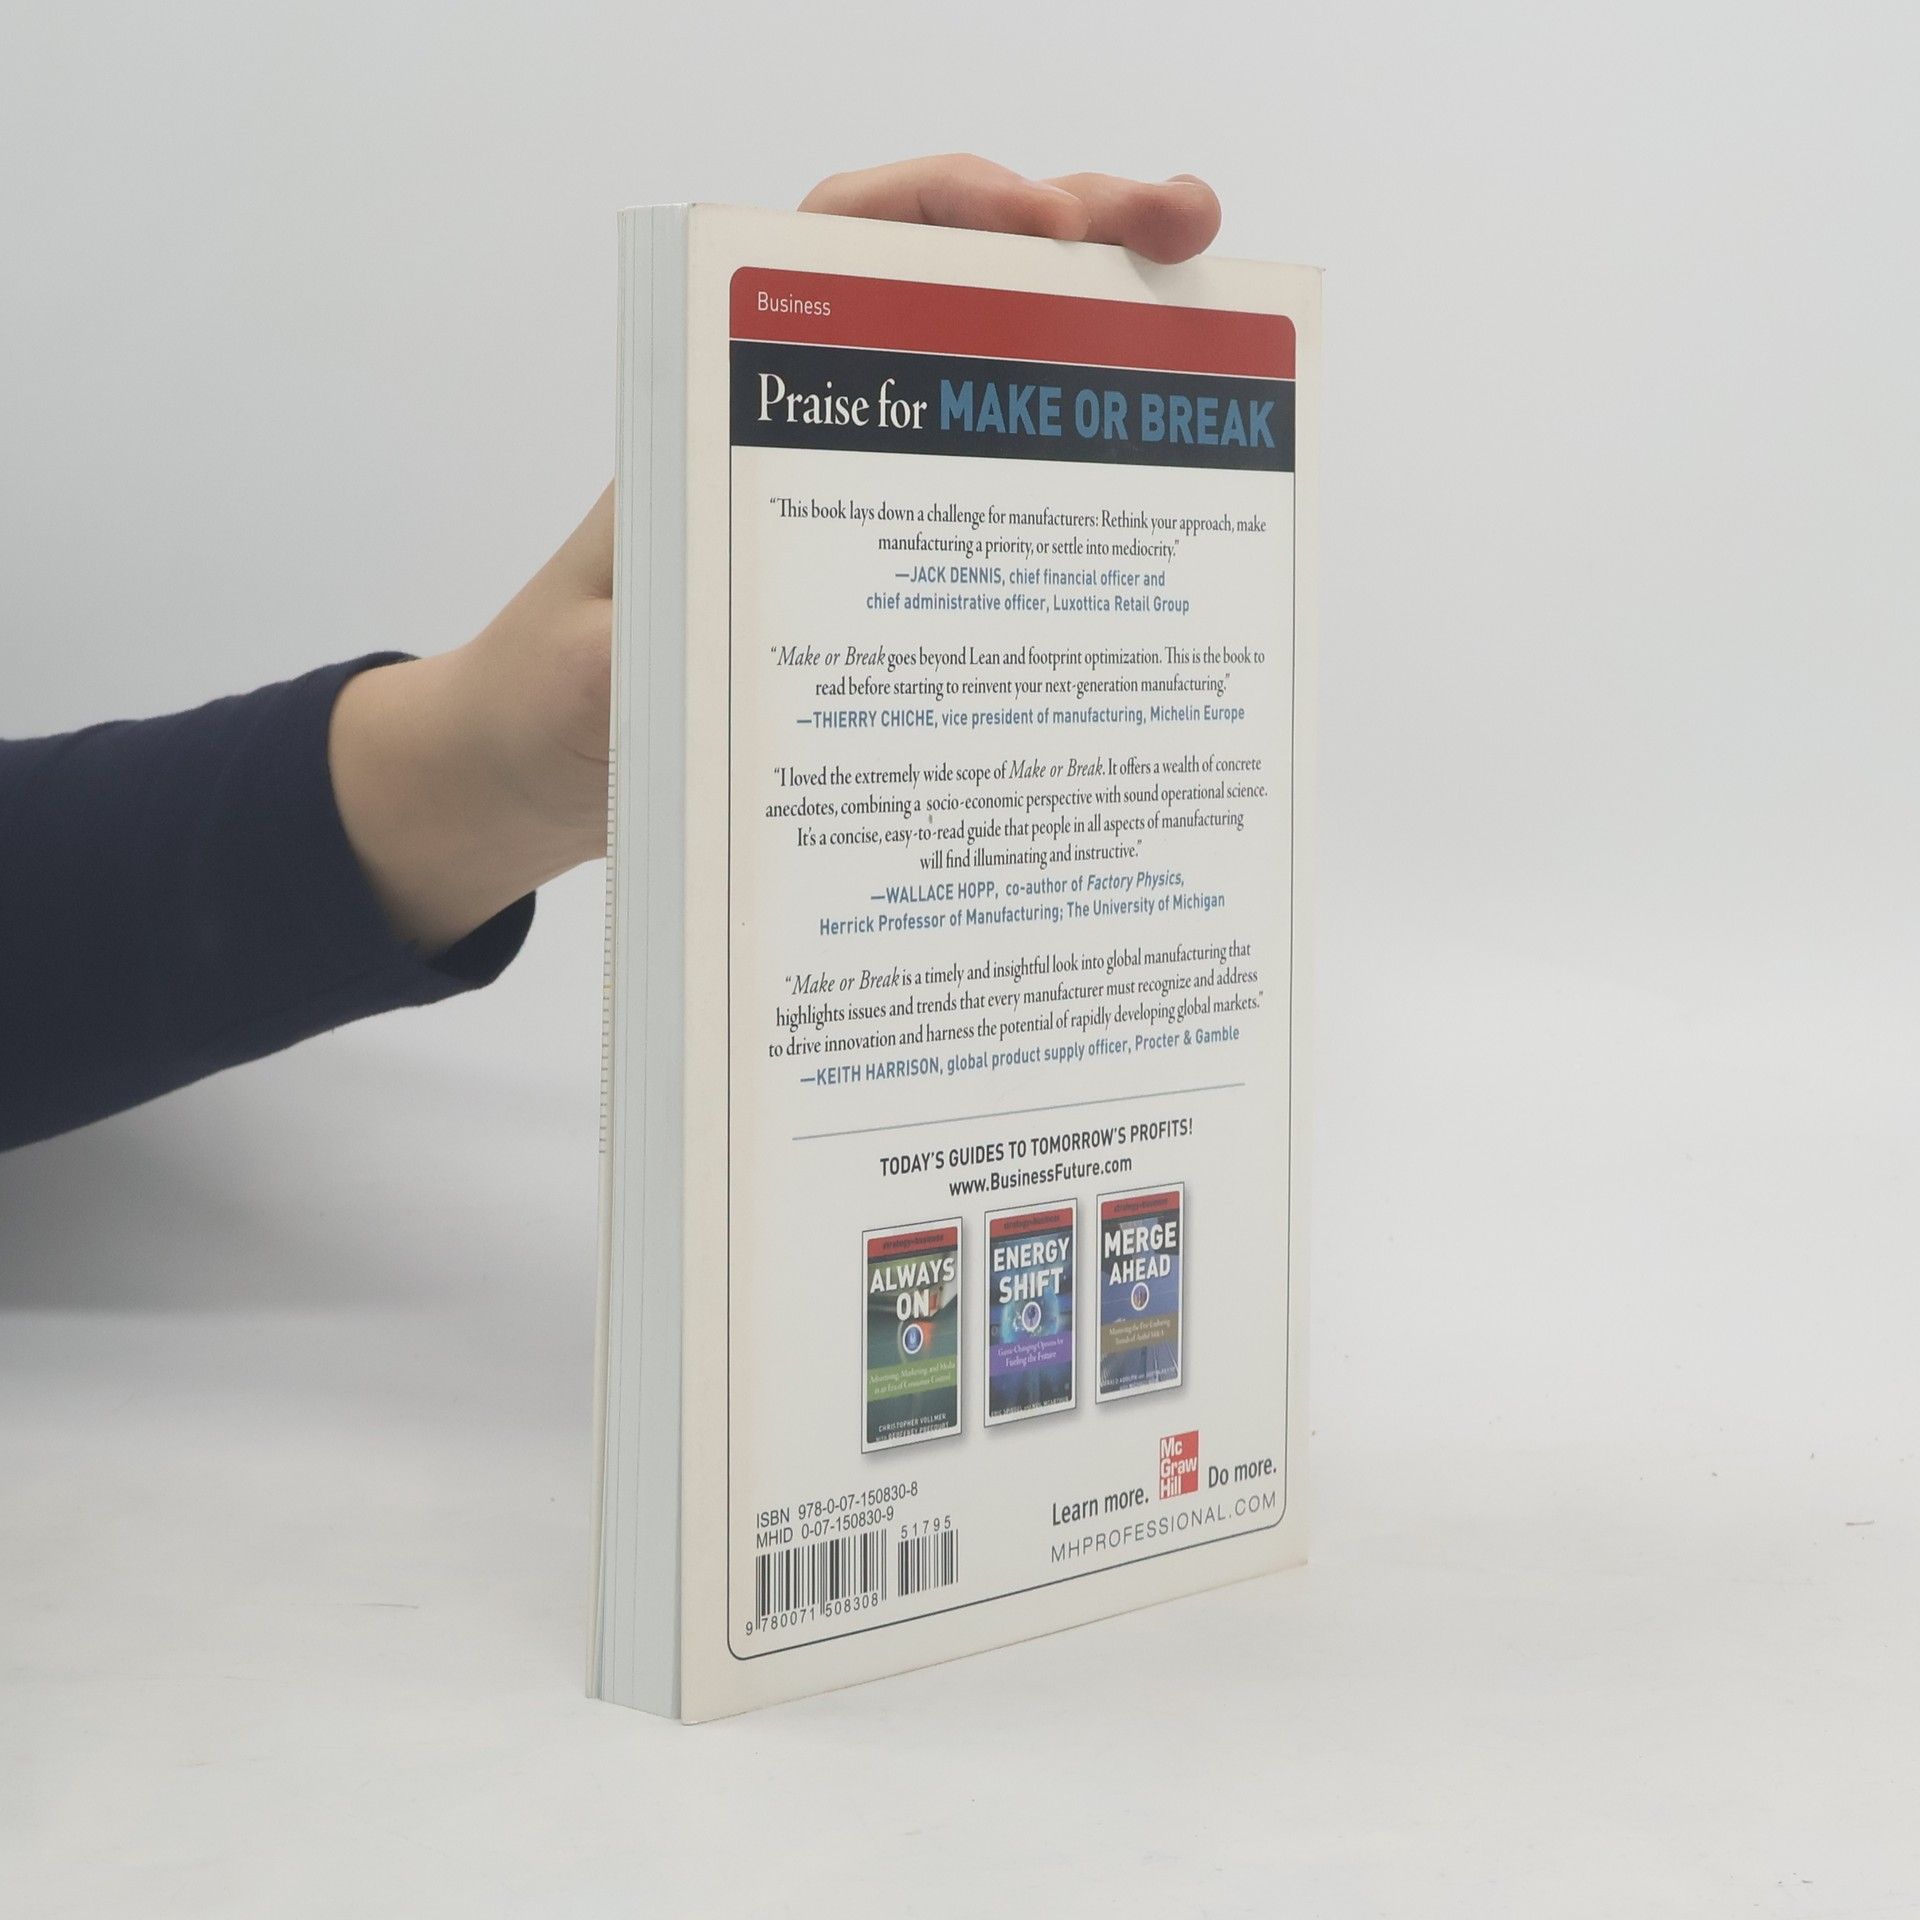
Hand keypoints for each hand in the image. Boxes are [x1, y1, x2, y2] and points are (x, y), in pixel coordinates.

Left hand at [329, 157, 1222, 952]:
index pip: (835, 247)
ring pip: (992, 381)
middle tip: (1186, 221)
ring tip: (1205, 305)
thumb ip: (643, 654)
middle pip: (949, 286)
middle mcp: (807, 426)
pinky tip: (1158, 487)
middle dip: (1074, 234)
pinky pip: (996, 499)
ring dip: (1099, 332)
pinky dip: (1079, 474)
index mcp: (726, 410)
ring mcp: (859, 494)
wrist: (548, 765)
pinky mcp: (892, 571)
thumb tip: (715, 647)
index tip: (1038, 224)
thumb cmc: (556, 700)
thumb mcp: (592, 676)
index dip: (941, 209)